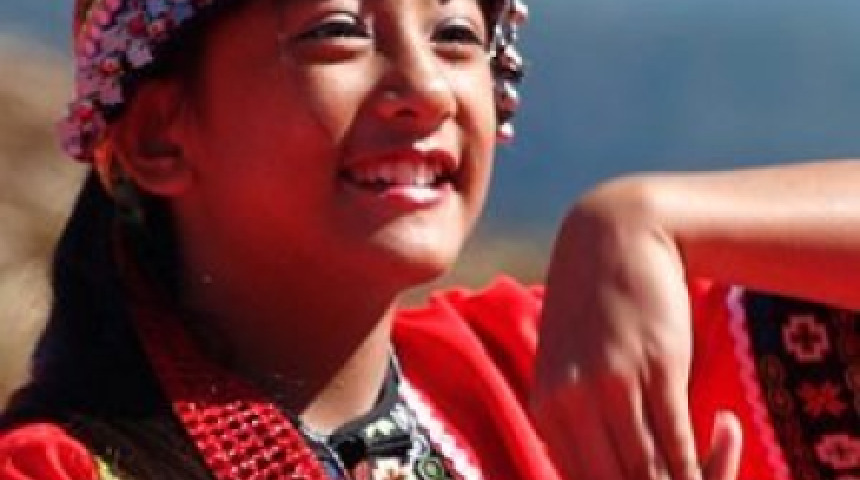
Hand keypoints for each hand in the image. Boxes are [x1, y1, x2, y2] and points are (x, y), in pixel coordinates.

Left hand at [532, 178, 741, 479]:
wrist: (616, 235)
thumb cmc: (597, 307)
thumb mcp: (568, 363)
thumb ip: (576, 415)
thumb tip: (600, 466)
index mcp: (546, 407)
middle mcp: (570, 403)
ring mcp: (611, 385)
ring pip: (648, 473)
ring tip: (711, 473)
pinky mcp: (656, 366)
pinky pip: (677, 442)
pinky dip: (701, 463)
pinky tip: (721, 447)